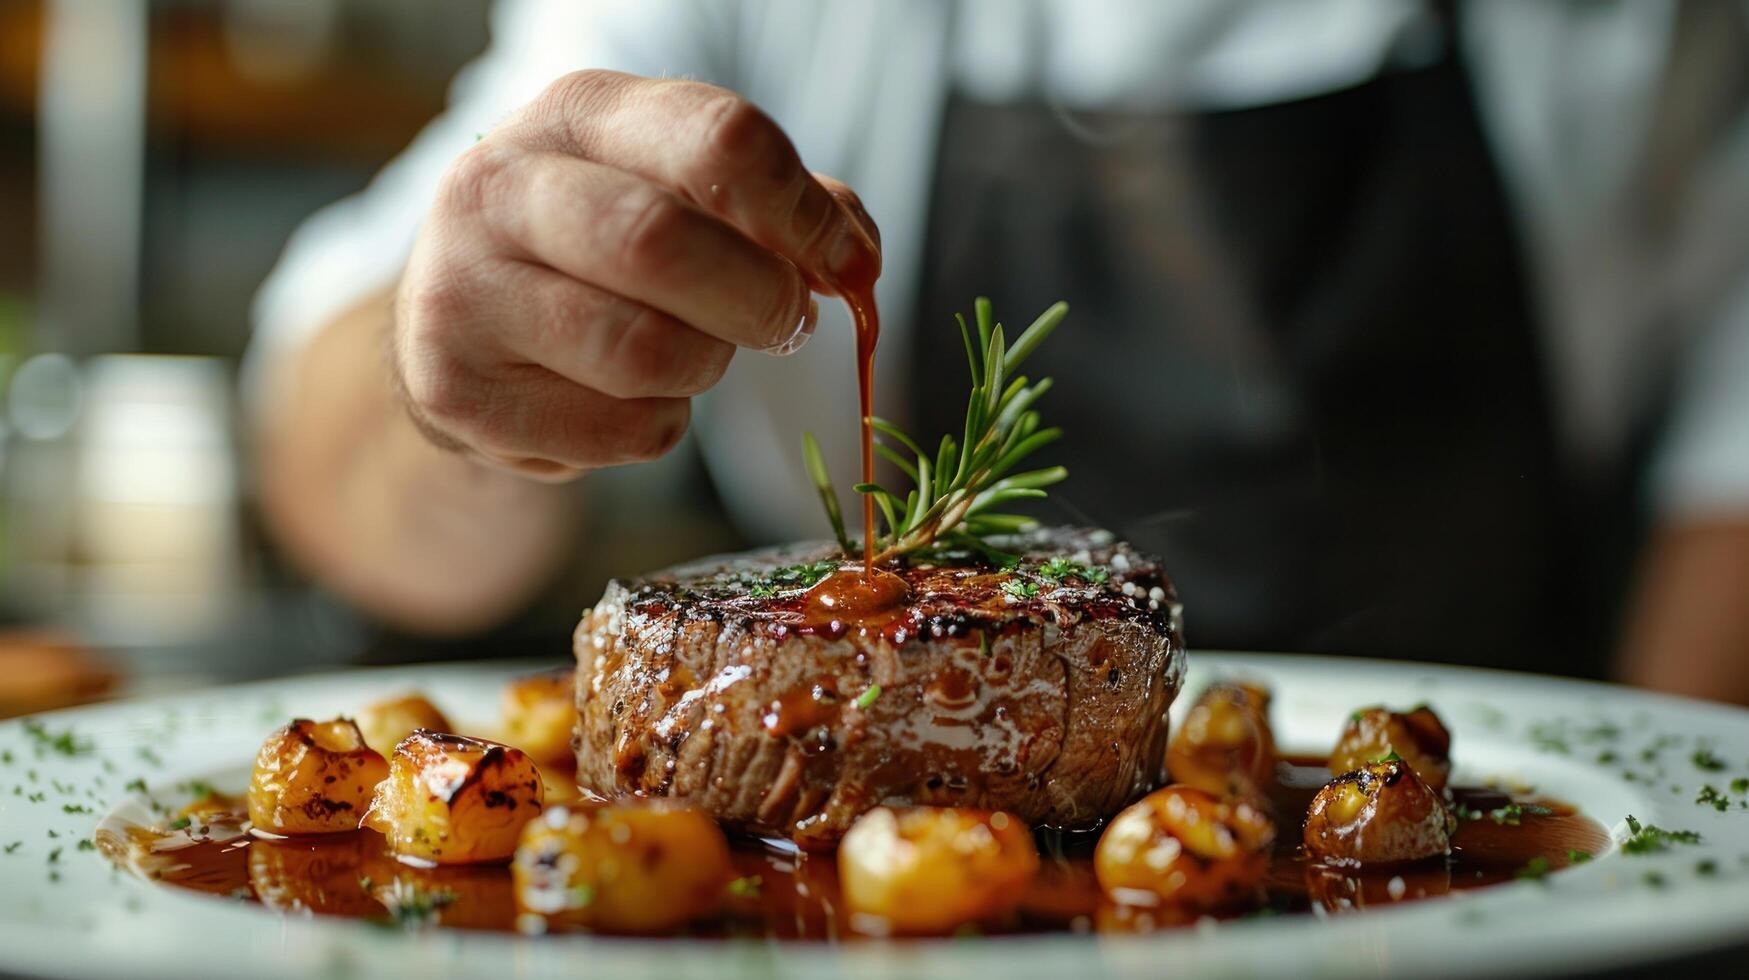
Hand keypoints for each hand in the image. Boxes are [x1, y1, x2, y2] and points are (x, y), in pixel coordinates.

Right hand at [392, 71, 879, 480]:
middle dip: (757, 299)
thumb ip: (785, 210)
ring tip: (692, 355)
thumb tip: (857, 257)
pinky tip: (627, 397)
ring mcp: (461, 289)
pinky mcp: (457, 391)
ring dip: (704, 367)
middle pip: (662, 242)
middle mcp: (500, 186)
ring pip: (641, 351)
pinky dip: (657, 426)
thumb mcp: (686, 195)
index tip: (843, 261)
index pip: (717, 139)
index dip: (803, 212)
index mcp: (580, 113)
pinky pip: (618, 431)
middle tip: (782, 322)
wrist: (467, 327)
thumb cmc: (605, 252)